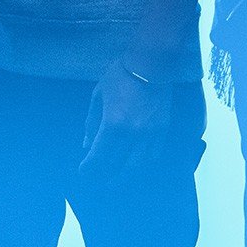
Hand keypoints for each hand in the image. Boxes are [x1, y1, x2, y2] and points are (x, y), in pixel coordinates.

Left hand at [78, 59, 173, 182]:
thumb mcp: (98, 95)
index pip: (100, 156)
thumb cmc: (120, 76)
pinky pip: (153, 155)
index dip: (90, 167)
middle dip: (107, 177)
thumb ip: (91, 121)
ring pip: (138, 165)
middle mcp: (133, 134)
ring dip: (126, 174)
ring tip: (116, 178)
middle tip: (99, 182)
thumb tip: (86, 143)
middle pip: (119, 166)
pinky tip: (135, 164)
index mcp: (113, 125)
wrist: (151, 64)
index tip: (83, 172)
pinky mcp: (163, 130)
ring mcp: (150, 134)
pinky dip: (143, 163)